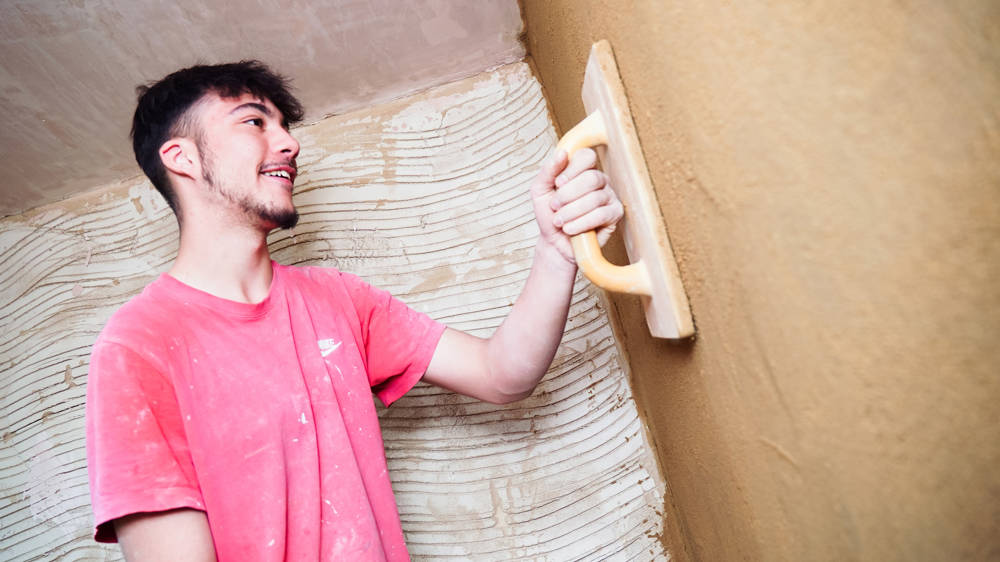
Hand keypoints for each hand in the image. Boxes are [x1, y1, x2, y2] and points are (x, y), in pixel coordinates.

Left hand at [530, 148, 623, 264]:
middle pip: (591, 178)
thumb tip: (562, 153)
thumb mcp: (540, 190)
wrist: (555, 242)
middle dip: (568, 195)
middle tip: (555, 206)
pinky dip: (582, 223)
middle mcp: (599, 180)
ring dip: (571, 212)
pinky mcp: (615, 214)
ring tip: (560, 221)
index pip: (586, 156)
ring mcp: (609, 196)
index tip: (558, 183)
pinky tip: (570, 228)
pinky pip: (601, 214)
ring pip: (595, 198)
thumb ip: (548, 171)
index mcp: (582, 170)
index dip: (572, 169)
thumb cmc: (549, 214)